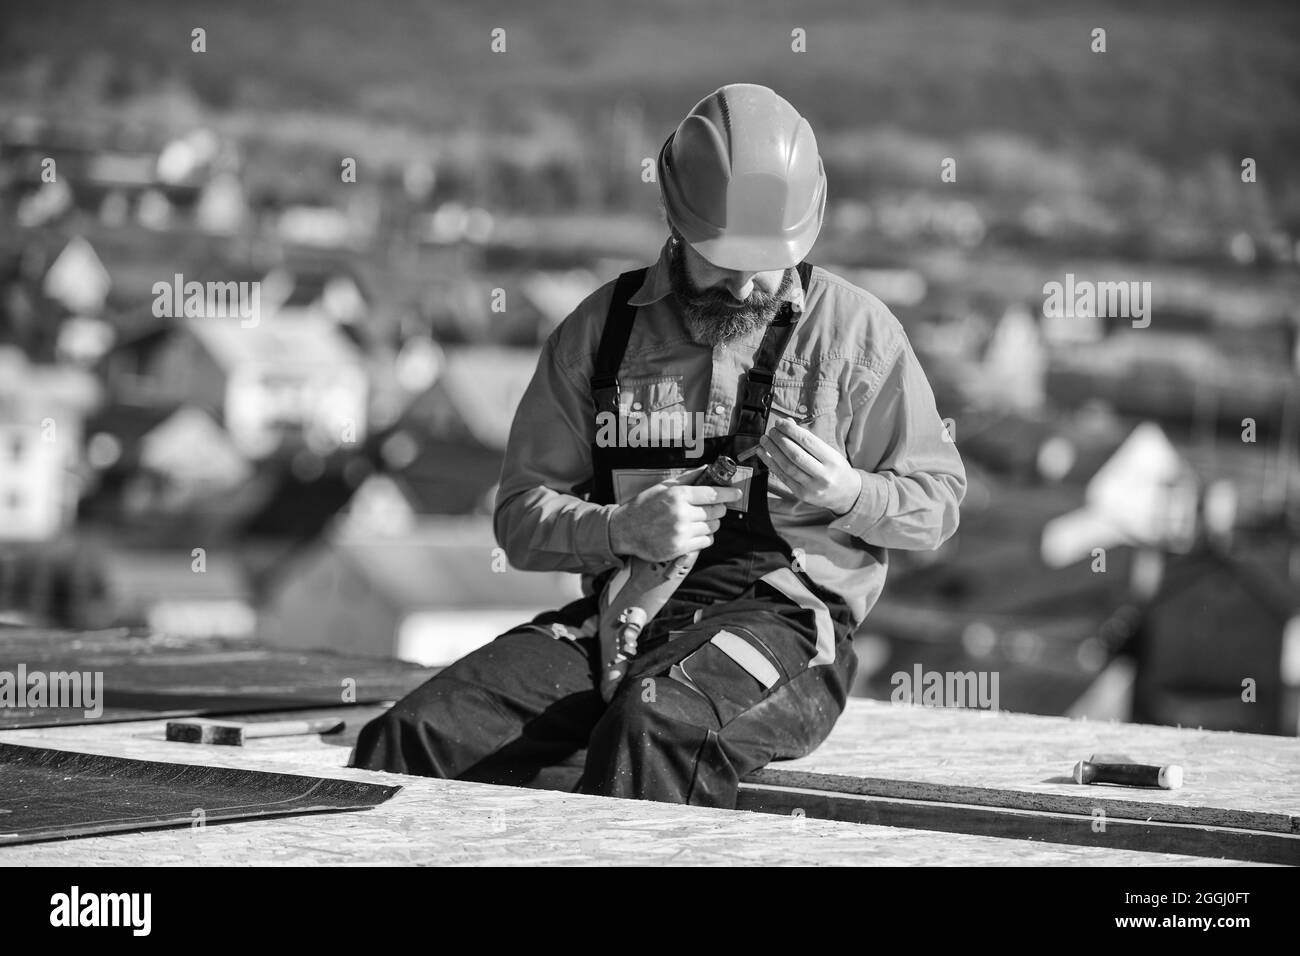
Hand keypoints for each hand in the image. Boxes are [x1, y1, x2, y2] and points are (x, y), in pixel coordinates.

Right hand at [609, 470, 742, 561]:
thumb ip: (687, 478)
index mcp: (678, 495)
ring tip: (700, 520)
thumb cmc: (644, 506)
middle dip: (719, 509)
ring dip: (711, 524)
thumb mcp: (663, 487)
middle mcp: (681, 513)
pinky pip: (705, 542)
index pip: (713, 493)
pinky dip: (704, 537)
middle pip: (716, 512)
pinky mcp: (680, 548)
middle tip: (714, 508)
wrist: (624, 530)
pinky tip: (695, 532)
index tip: (736, 493)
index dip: (728, 493)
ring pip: (712, 528)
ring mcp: (681, 532)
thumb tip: (707, 468)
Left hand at [757, 417, 861, 514]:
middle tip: (771, 431)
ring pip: (787, 467)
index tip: (780, 422)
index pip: (808, 442)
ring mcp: (812, 487)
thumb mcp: (829, 451)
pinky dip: (771, 464)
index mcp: (832, 461)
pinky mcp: (802, 494)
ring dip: (773, 451)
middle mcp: (823, 475)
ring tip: (765, 440)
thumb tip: (787, 424)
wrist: (847, 494)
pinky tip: (764, 454)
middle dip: (780, 440)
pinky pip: (783, 477)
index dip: (791, 431)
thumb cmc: (836, 468)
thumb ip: (809, 439)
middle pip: (796, 455)